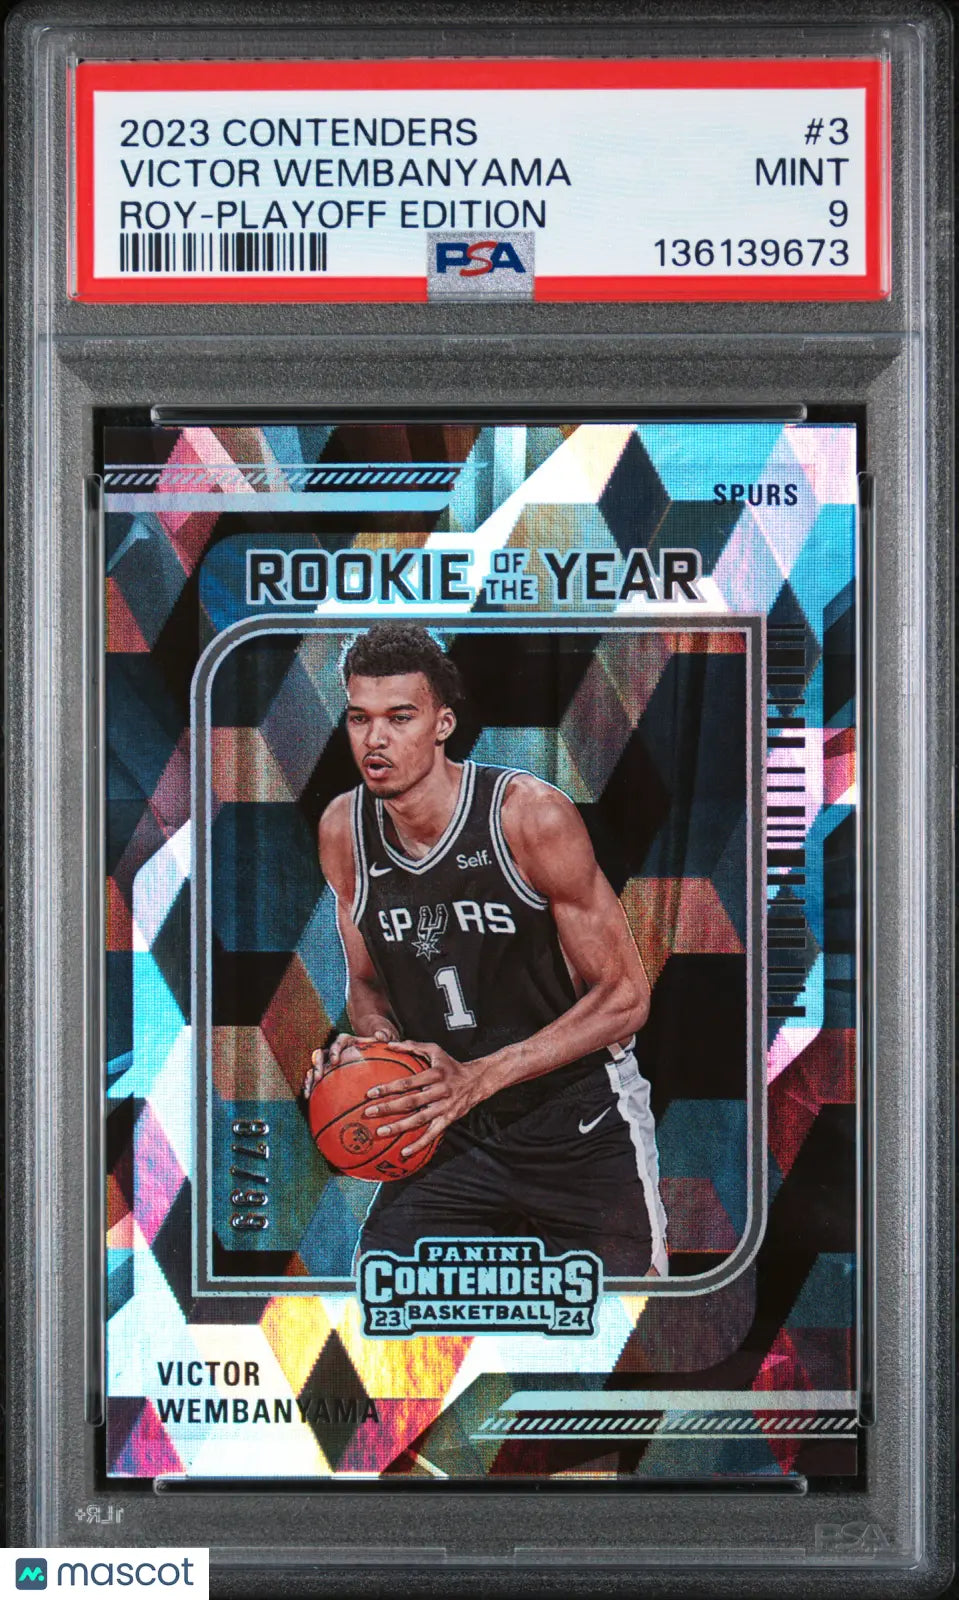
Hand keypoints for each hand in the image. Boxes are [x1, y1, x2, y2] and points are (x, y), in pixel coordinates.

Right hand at [302, 1028, 394, 1100]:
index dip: (335, 1050)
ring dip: (310, 1078)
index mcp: (347, 1041)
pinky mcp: (327, 1073)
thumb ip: (384, 1035)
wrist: (374, 1053)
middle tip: (318, 1078)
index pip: (338, 1042)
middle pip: (322, 1054)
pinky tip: (309, 1098)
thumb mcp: (385, 1038)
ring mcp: (329, 1062)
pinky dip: (311, 1087)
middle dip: (318, 1065)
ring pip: (315, 1067)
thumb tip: (379, 1036)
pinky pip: (316, 1079)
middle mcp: (335, 1050)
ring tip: (308, 1092)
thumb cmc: (380, 1045)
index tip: (335, 1061)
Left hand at [362, 1040, 478, 1157]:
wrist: (477, 1080)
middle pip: (410, 1102)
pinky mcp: (449, 1119)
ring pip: (419, 1120)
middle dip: (388, 1108)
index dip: (388, 1088)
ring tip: (380, 1132)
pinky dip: (419, 1144)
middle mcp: (439, 1091)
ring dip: (399, 1127)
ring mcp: (444, 1107)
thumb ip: (412, 1046)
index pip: (407, 1082)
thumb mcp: (435, 1050)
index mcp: (435, 1074)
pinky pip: (432, 1134)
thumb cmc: (450, 1065)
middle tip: (368, 1112)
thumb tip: (389, 1044)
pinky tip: (404, 1152)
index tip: (371, 1093)